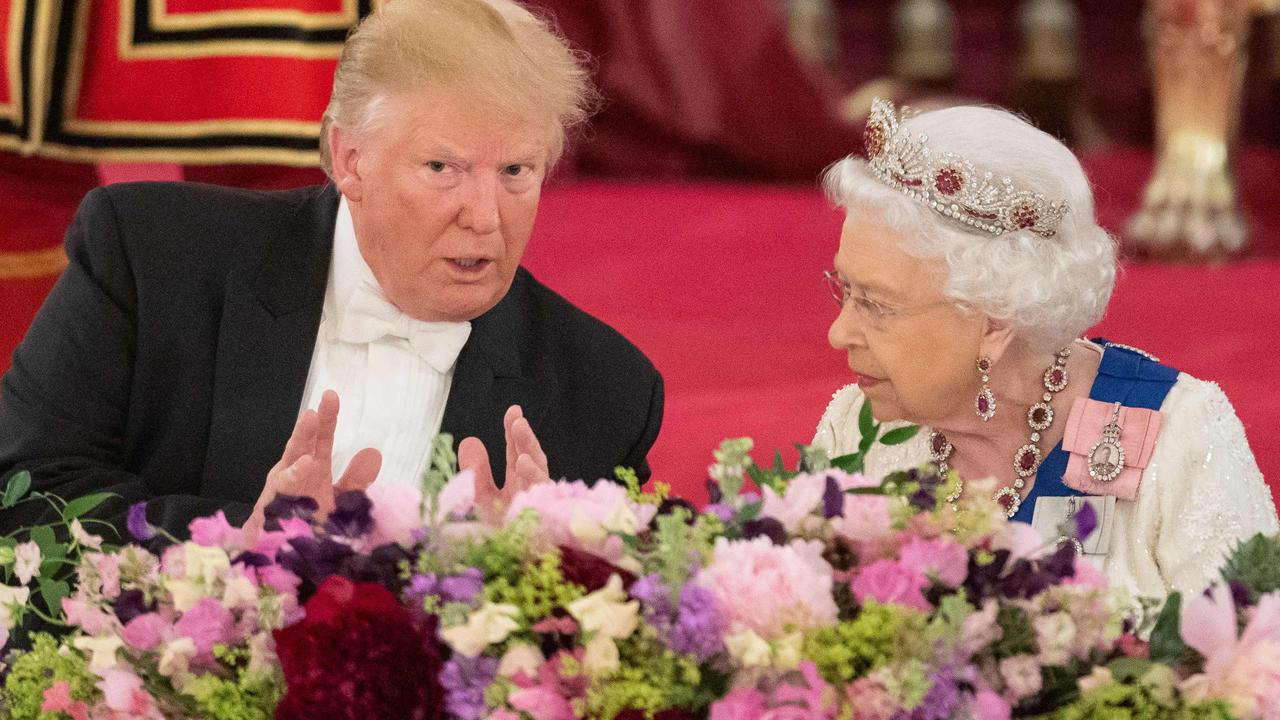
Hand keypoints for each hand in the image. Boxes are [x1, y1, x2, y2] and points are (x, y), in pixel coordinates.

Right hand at [242, 390, 380, 538]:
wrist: (291, 556)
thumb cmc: (312, 525)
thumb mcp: (340, 501)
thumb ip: (355, 480)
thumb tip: (372, 454)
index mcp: (313, 468)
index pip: (321, 438)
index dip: (327, 419)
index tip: (331, 396)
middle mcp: (296, 472)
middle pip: (305, 442)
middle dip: (314, 422)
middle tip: (327, 399)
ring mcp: (283, 486)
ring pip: (291, 457)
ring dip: (301, 437)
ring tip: (311, 417)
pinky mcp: (273, 503)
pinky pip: (285, 487)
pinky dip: (295, 474)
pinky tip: (307, 463)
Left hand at [459, 405, 548, 523]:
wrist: (500, 564)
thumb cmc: (493, 533)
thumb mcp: (479, 497)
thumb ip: (477, 471)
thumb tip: (470, 440)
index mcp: (517, 481)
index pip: (518, 451)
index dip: (515, 431)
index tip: (513, 410)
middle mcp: (529, 489)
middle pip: (531, 456)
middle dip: (525, 437)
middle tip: (516, 418)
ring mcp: (535, 500)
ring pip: (539, 469)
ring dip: (530, 448)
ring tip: (519, 429)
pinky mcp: (539, 512)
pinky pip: (539, 490)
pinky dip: (532, 474)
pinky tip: (523, 461)